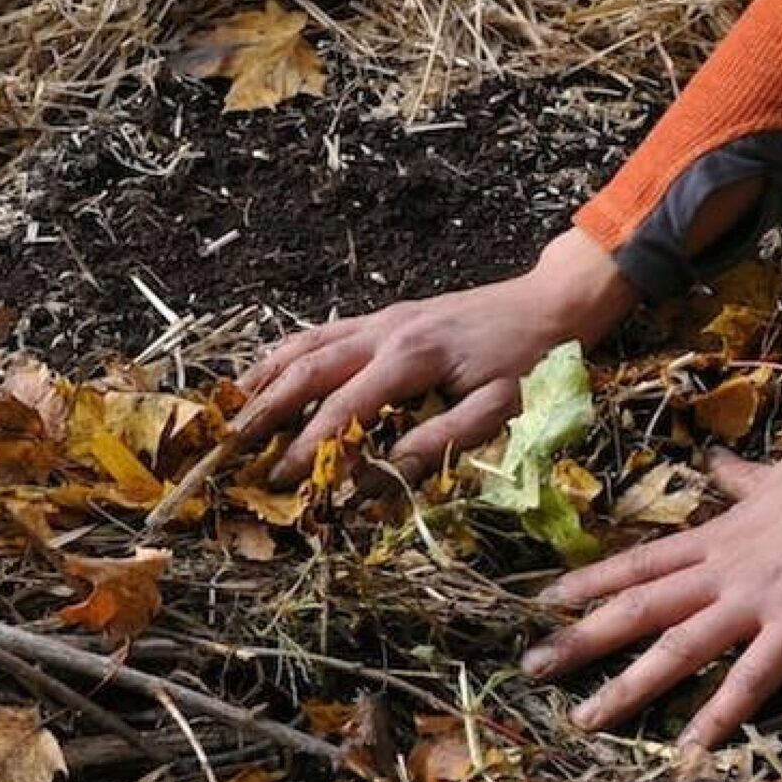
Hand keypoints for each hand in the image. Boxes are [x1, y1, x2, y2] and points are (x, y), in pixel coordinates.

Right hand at [237, 228, 635, 483]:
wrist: (552, 301)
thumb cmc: (531, 361)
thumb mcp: (500, 411)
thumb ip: (438, 441)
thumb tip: (381, 477)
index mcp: (410, 359)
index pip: (341, 408)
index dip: (306, 447)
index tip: (277, 480)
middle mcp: (384, 332)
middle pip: (307, 370)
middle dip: (264, 408)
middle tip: (229, 444)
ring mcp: (381, 319)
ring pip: (306, 345)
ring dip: (263, 376)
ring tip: (228, 407)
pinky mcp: (385, 315)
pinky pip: (323, 332)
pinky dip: (287, 351)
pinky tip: (267, 369)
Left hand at [523, 362, 781, 748]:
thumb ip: (743, 479)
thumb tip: (717, 462)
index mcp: (722, 533)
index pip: (639, 561)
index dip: (590, 581)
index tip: (543, 599)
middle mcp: (724, 568)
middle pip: (636, 607)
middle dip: (580, 640)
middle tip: (531, 668)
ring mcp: (758, 597)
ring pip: (676, 648)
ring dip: (627, 687)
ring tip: (584, 719)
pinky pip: (752, 677)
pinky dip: (718, 713)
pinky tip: (687, 746)